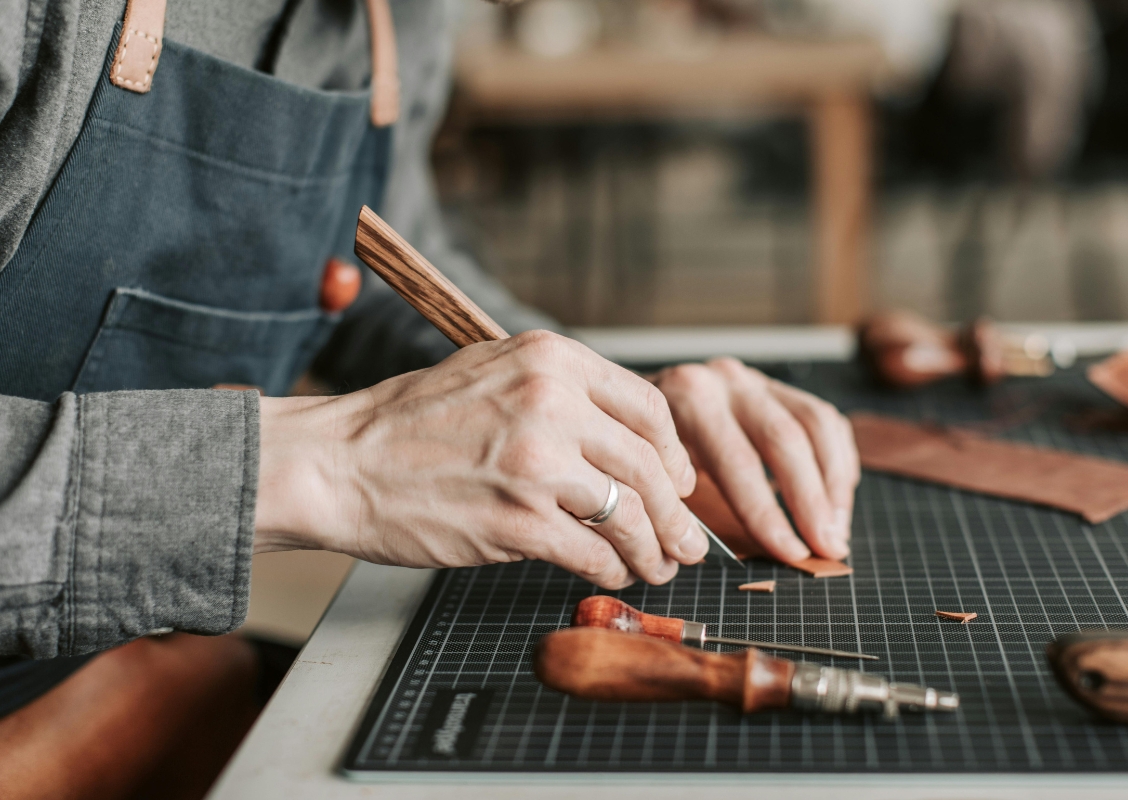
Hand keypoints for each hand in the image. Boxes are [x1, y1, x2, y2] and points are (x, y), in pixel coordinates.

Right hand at [252, 331, 707, 587]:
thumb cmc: (409, 423)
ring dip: (653, 549)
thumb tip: (625, 436)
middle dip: (678, 514)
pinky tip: (610, 574)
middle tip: (688, 542)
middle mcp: (551, 402)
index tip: (678, 483)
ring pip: (630, 513)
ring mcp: (535, 463)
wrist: (339, 462)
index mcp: (550, 360)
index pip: (649, 409)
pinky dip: (611, 570)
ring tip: (658, 566)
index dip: (675, 456)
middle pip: (649, 466)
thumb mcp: (490, 372)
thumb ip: (558, 391)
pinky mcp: (516, 520)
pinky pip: (592, 552)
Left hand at [648, 358, 859, 563]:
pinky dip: (837, 462)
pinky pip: (825, 421)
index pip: (739, 463)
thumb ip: (681, 505)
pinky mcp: (780, 387)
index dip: (770, 514)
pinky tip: (837, 500)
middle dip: (812, 501)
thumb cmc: (645, 451)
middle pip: (785, 440)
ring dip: (834, 484)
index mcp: (689, 400)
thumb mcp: (651, 471)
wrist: (634, 403)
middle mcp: (727, 381)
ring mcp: (757, 380)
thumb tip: (721, 555)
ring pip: (816, 426)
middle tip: (828, 547)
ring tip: (837, 530)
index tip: (792, 553)